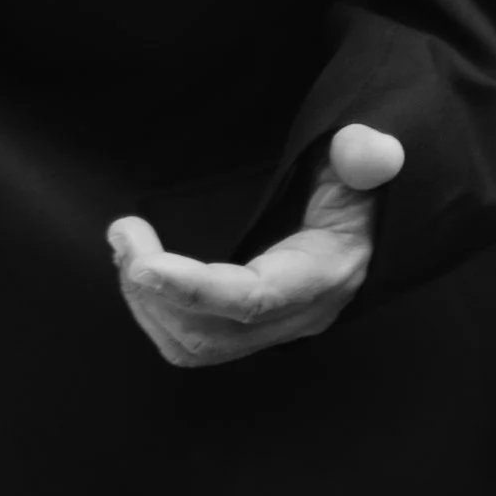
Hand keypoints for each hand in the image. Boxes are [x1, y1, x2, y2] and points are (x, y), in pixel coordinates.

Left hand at [107, 124, 406, 371]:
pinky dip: (156, 311)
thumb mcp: (367, 163)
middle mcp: (294, 316)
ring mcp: (270, 326)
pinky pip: (193, 339)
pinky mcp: (248, 325)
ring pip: (194, 345)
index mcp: (321, 278)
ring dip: (147, 304)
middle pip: (210, 334)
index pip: (251, 300)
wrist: (371, 221)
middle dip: (154, 292)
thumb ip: (366, 155)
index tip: (142, 263)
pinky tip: (141, 267)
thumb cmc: (363, 187)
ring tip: (126, 248)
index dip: (193, 289)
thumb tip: (366, 149)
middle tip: (124, 234)